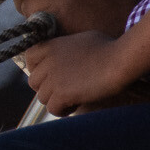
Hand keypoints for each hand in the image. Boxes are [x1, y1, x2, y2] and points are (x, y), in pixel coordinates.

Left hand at [18, 31, 140, 115]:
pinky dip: (63, 110)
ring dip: (56, 100)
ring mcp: (53, 78)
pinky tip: (76, 105)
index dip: (37, 69)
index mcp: (52, 45)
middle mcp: (48, 61)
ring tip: (74, 98)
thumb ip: (68, 48)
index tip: (48, 75)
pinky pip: (52, 109)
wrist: (119, 61)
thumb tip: (67, 55)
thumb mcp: (83, 39)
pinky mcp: (61, 93)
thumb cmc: (109, 47)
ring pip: (42, 98)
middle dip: (46, 88)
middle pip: (34, 82)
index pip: (30, 57)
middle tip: (63, 90)